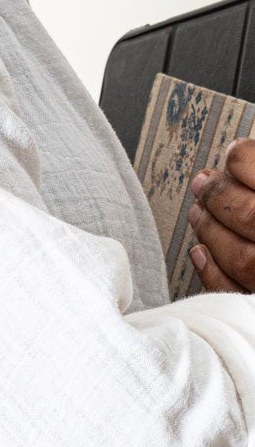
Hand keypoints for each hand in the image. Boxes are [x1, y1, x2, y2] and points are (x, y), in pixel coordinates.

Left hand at [189, 138, 254, 291]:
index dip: (246, 160)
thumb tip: (240, 157)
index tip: (234, 152)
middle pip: (252, 216)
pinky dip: (212, 272)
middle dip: (220, 195)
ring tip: (197, 213)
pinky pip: (235, 293)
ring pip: (242, 258)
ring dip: (211, 230)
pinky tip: (199, 253)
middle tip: (203, 182)